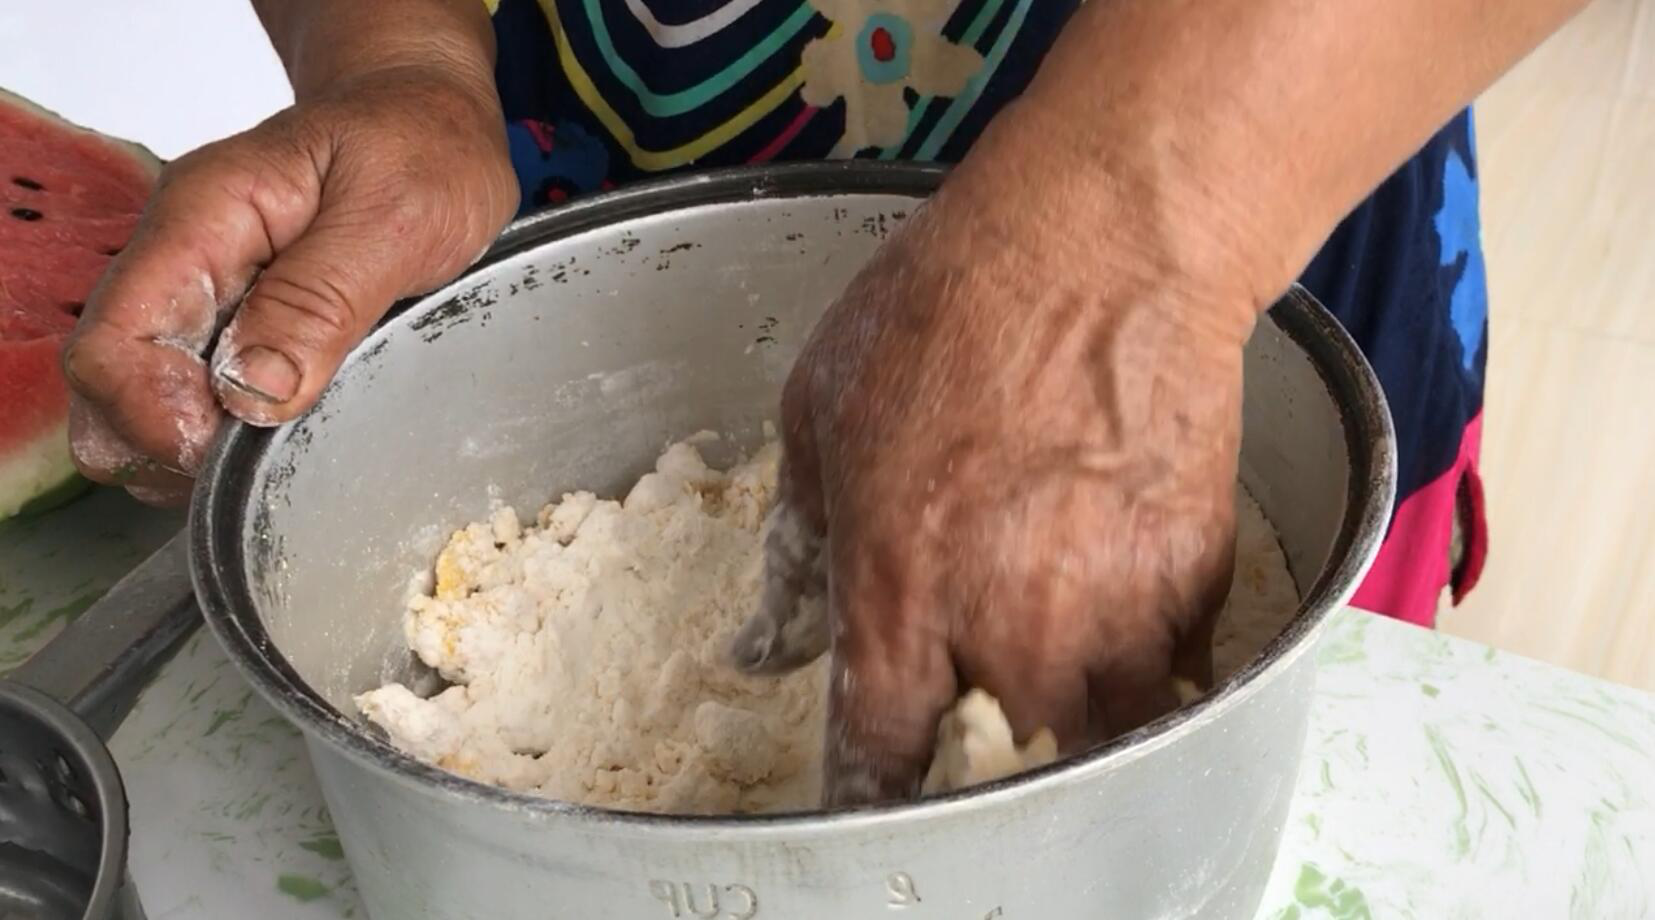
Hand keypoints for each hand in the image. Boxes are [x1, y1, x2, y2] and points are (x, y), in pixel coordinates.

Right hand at [62, 64, 516, 504]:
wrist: (429, 116)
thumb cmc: (422, 148)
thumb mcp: (395, 218)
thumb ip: (322, 300)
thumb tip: (252, 391)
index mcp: (205, 222)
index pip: (114, 343)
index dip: (156, 418)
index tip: (232, 450)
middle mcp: (183, 260)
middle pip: (109, 385)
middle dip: (167, 445)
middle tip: (264, 464)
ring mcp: (203, 293)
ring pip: (142, 401)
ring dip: (197, 444)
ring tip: (284, 447)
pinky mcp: (234, 321)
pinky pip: (195, 395)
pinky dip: (226, 430)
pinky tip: (288, 429)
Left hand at [730, 122, 1260, 806]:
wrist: (1100, 245)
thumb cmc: (944, 305)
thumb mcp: (820, 409)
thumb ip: (800, 541)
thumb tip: (773, 634)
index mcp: (897, 594)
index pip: (881, 753)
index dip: (880, 780)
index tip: (885, 780)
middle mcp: (1008, 631)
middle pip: (1003, 767)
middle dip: (985, 751)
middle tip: (980, 704)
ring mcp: (1115, 612)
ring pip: (1101, 737)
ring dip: (1075, 718)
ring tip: (1060, 667)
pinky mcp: (1196, 577)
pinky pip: (1175, 668)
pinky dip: (1148, 657)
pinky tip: (1124, 603)